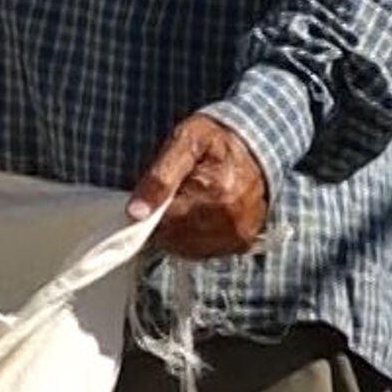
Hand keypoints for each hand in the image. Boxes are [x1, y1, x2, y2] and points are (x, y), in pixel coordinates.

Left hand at [127, 114, 268, 259]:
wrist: (256, 146)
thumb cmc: (214, 140)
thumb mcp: (183, 142)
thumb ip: (159, 176)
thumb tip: (136, 214)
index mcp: (216, 192)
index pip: (164, 219)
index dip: (153, 207)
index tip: (156, 193)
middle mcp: (230, 219)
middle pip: (174, 236)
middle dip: (166, 217)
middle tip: (175, 193)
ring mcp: (238, 235)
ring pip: (186, 247)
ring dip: (178, 229)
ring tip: (188, 201)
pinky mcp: (241, 243)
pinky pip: (203, 251)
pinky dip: (193, 237)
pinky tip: (198, 214)